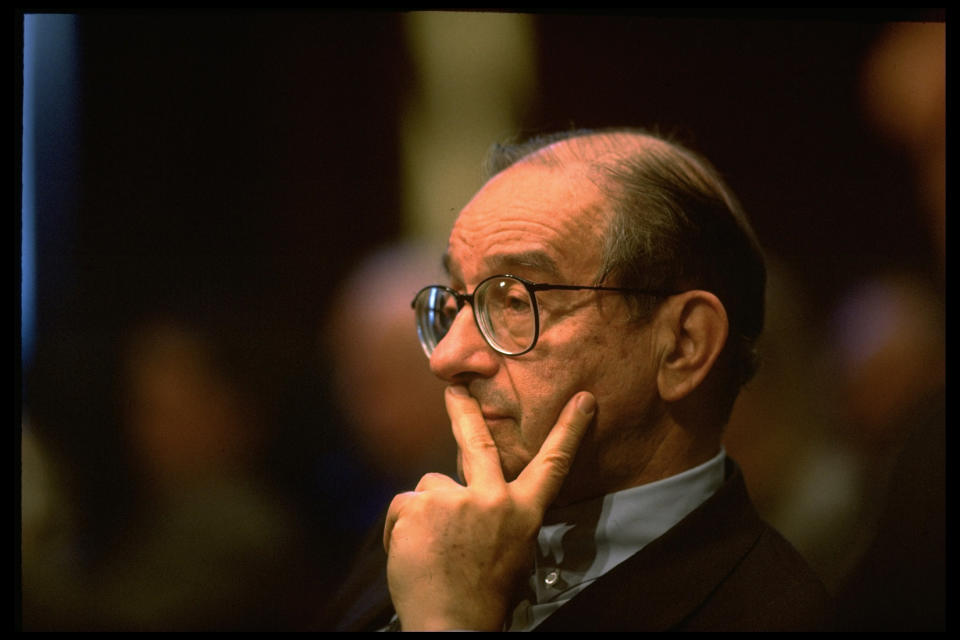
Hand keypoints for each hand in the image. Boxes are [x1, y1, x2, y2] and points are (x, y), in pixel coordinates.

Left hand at [383, 385, 595, 630]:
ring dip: (425, 512)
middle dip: (464, 410)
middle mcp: (493, 499)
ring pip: (430, 487)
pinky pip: (404, 506)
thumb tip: (477, 499)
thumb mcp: (511, 554)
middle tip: (454, 387)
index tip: (582, 400)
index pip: (551, 466)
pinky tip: (412, 554)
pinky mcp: (421, 505)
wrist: (453, 627)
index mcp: (522, 514)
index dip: (568, 430)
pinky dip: (401, 529)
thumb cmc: (482, 597)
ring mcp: (455, 499)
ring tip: (429, 549)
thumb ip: (500, 519)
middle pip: (477, 443)